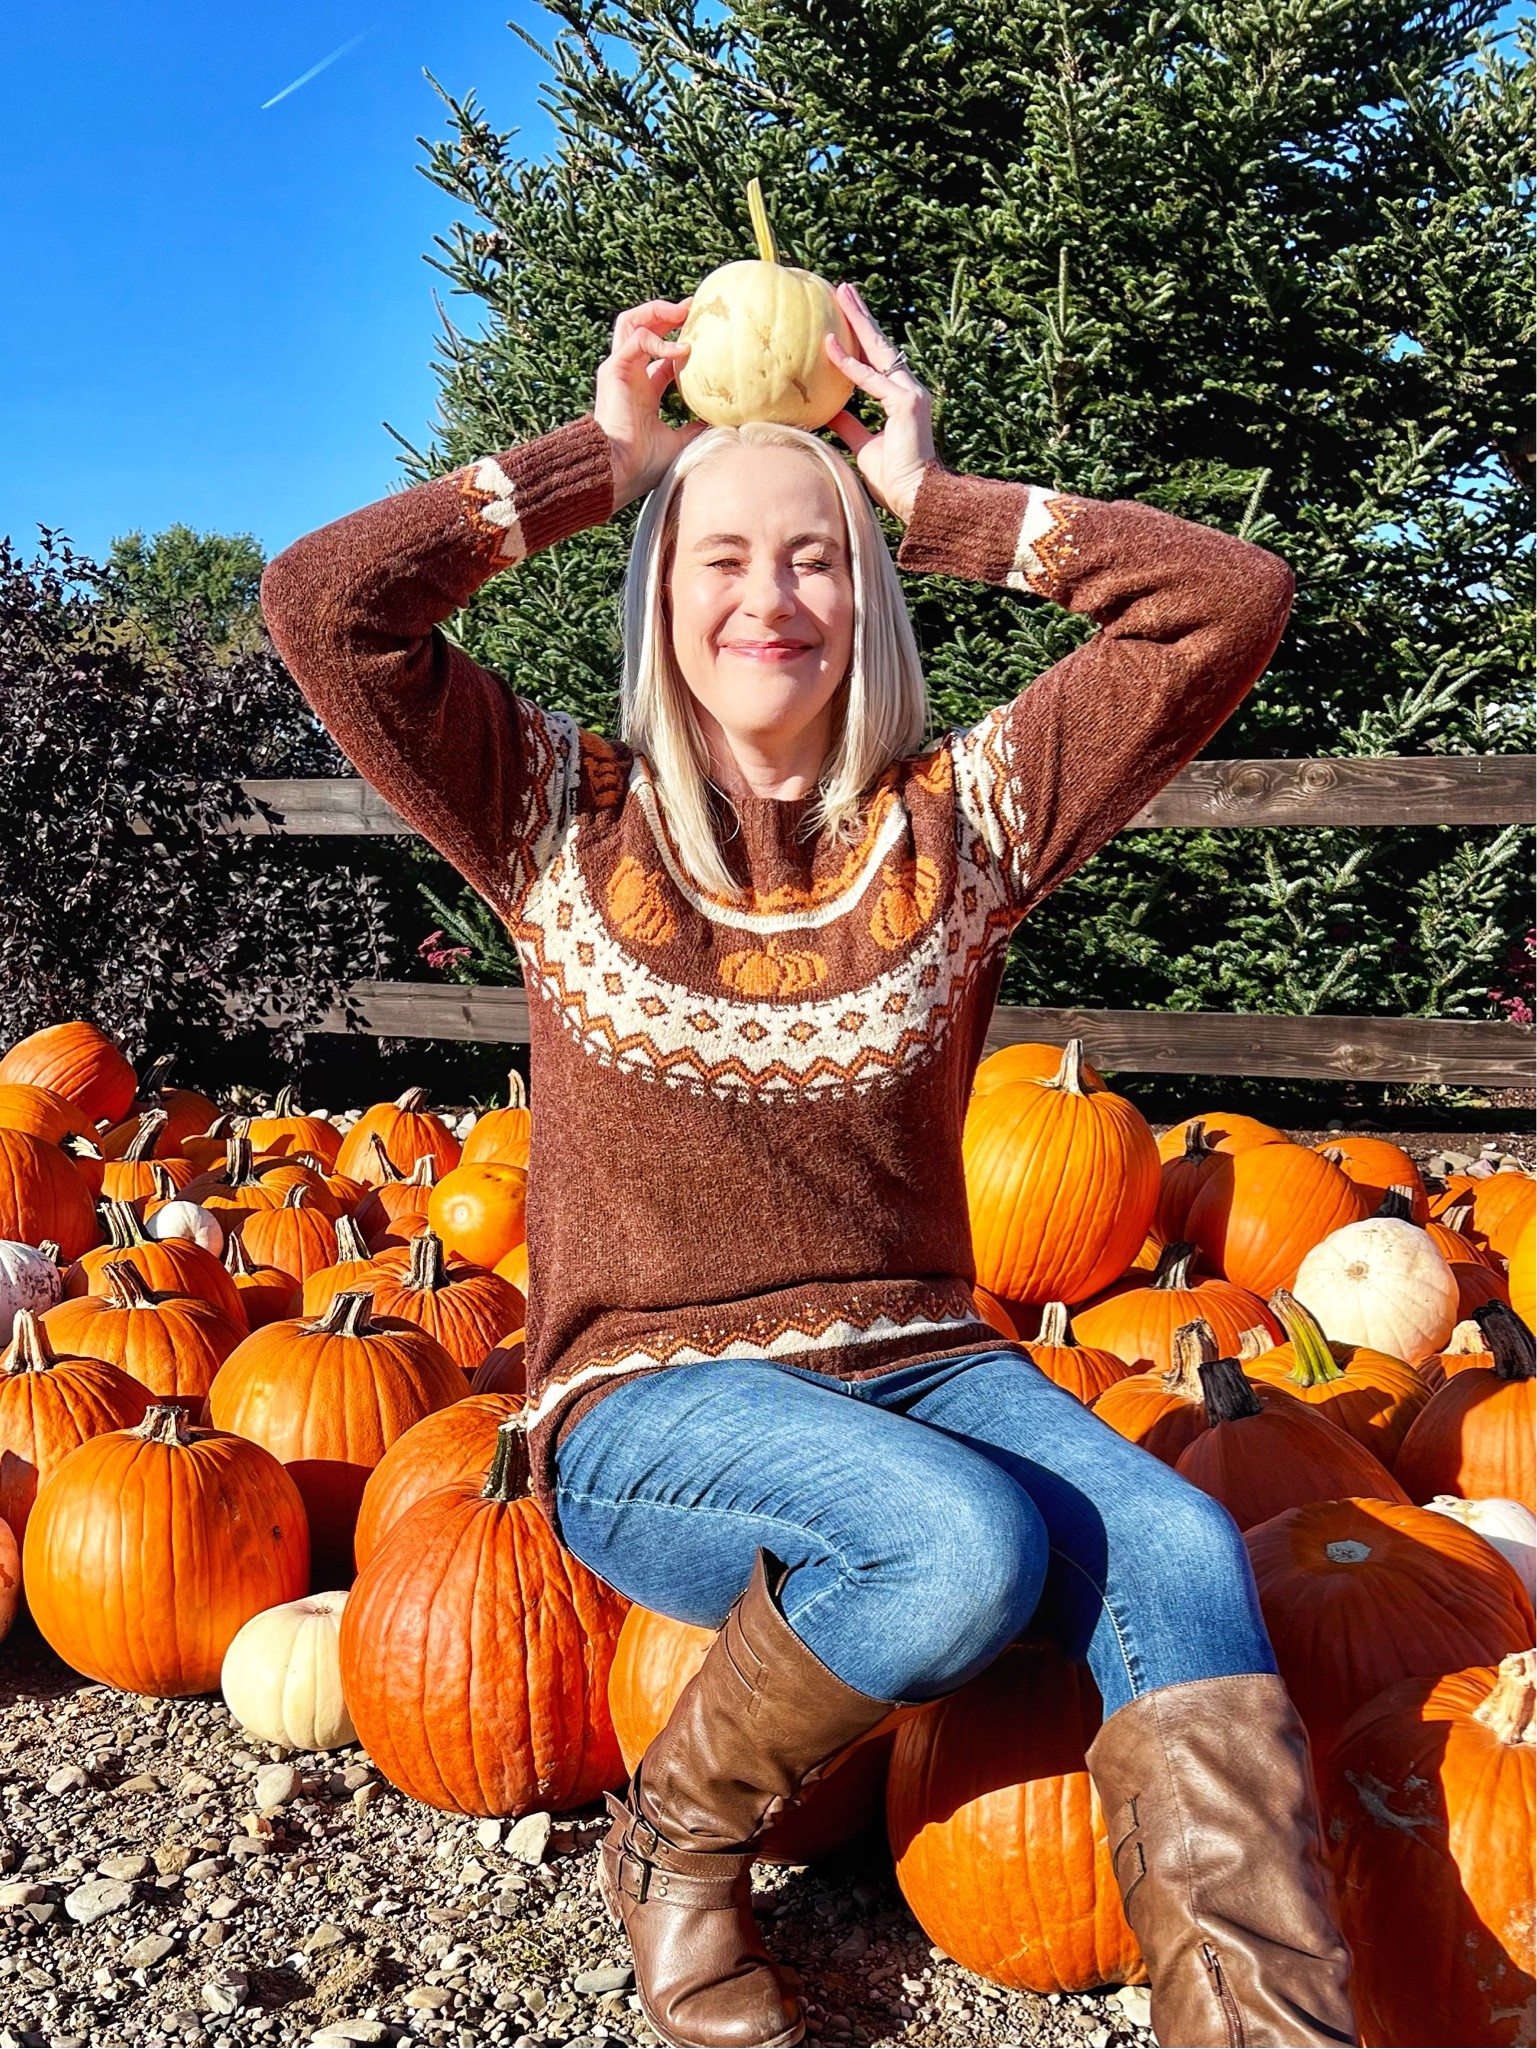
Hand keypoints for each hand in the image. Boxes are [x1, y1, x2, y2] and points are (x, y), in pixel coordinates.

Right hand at [594, 299, 707, 509]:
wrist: (618, 472)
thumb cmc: (643, 464)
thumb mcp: (680, 442)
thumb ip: (696, 429)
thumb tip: (722, 423)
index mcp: (643, 391)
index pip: (661, 355)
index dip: (680, 340)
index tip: (704, 330)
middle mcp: (630, 376)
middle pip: (642, 328)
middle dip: (665, 314)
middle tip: (692, 308)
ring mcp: (619, 370)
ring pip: (631, 322)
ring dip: (657, 312)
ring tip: (683, 311)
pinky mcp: (613, 370)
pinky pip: (636, 340)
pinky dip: (659, 341)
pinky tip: (682, 350)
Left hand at [823, 283, 935, 524]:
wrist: (915, 497)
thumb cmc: (893, 478)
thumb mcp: (862, 445)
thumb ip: (848, 424)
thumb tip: (826, 411)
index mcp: (900, 398)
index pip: (877, 361)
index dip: (860, 340)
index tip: (843, 321)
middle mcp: (909, 389)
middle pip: (880, 345)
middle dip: (860, 316)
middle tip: (842, 290)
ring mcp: (910, 393)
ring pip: (879, 351)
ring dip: (858, 321)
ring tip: (840, 295)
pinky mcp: (906, 402)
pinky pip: (870, 379)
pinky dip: (848, 364)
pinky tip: (830, 345)